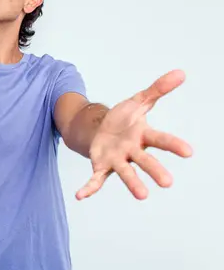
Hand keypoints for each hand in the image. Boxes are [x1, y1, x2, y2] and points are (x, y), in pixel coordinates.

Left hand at [77, 69, 192, 199]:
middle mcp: (132, 151)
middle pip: (145, 160)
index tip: (188, 152)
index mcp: (143, 135)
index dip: (174, 145)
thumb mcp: (138, 101)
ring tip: (143, 196)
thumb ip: (157, 89)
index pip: (160, 139)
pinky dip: (89, 188)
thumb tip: (180, 72)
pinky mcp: (100, 166)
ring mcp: (117, 160)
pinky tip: (80, 196)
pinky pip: (95, 179)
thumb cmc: (123, 119)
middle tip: (168, 182)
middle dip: (155, 170)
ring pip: (126, 173)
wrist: (100, 129)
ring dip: (133, 184)